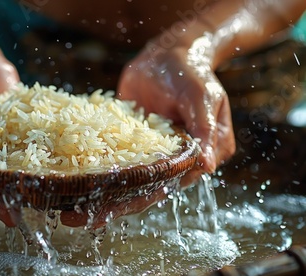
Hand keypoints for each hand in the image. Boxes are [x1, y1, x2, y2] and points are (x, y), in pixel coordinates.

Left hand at [118, 35, 234, 174]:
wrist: (166, 53)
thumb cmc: (191, 74)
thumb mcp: (201, 99)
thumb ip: (204, 130)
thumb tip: (208, 167)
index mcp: (209, 144)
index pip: (194, 172)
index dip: (177, 178)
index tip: (158, 181)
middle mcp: (185, 148)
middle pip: (170, 174)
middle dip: (152, 178)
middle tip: (132, 181)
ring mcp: (160, 143)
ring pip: (148, 166)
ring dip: (134, 169)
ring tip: (117, 173)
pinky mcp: (139, 136)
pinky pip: (128, 151)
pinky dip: (118, 155)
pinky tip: (106, 156)